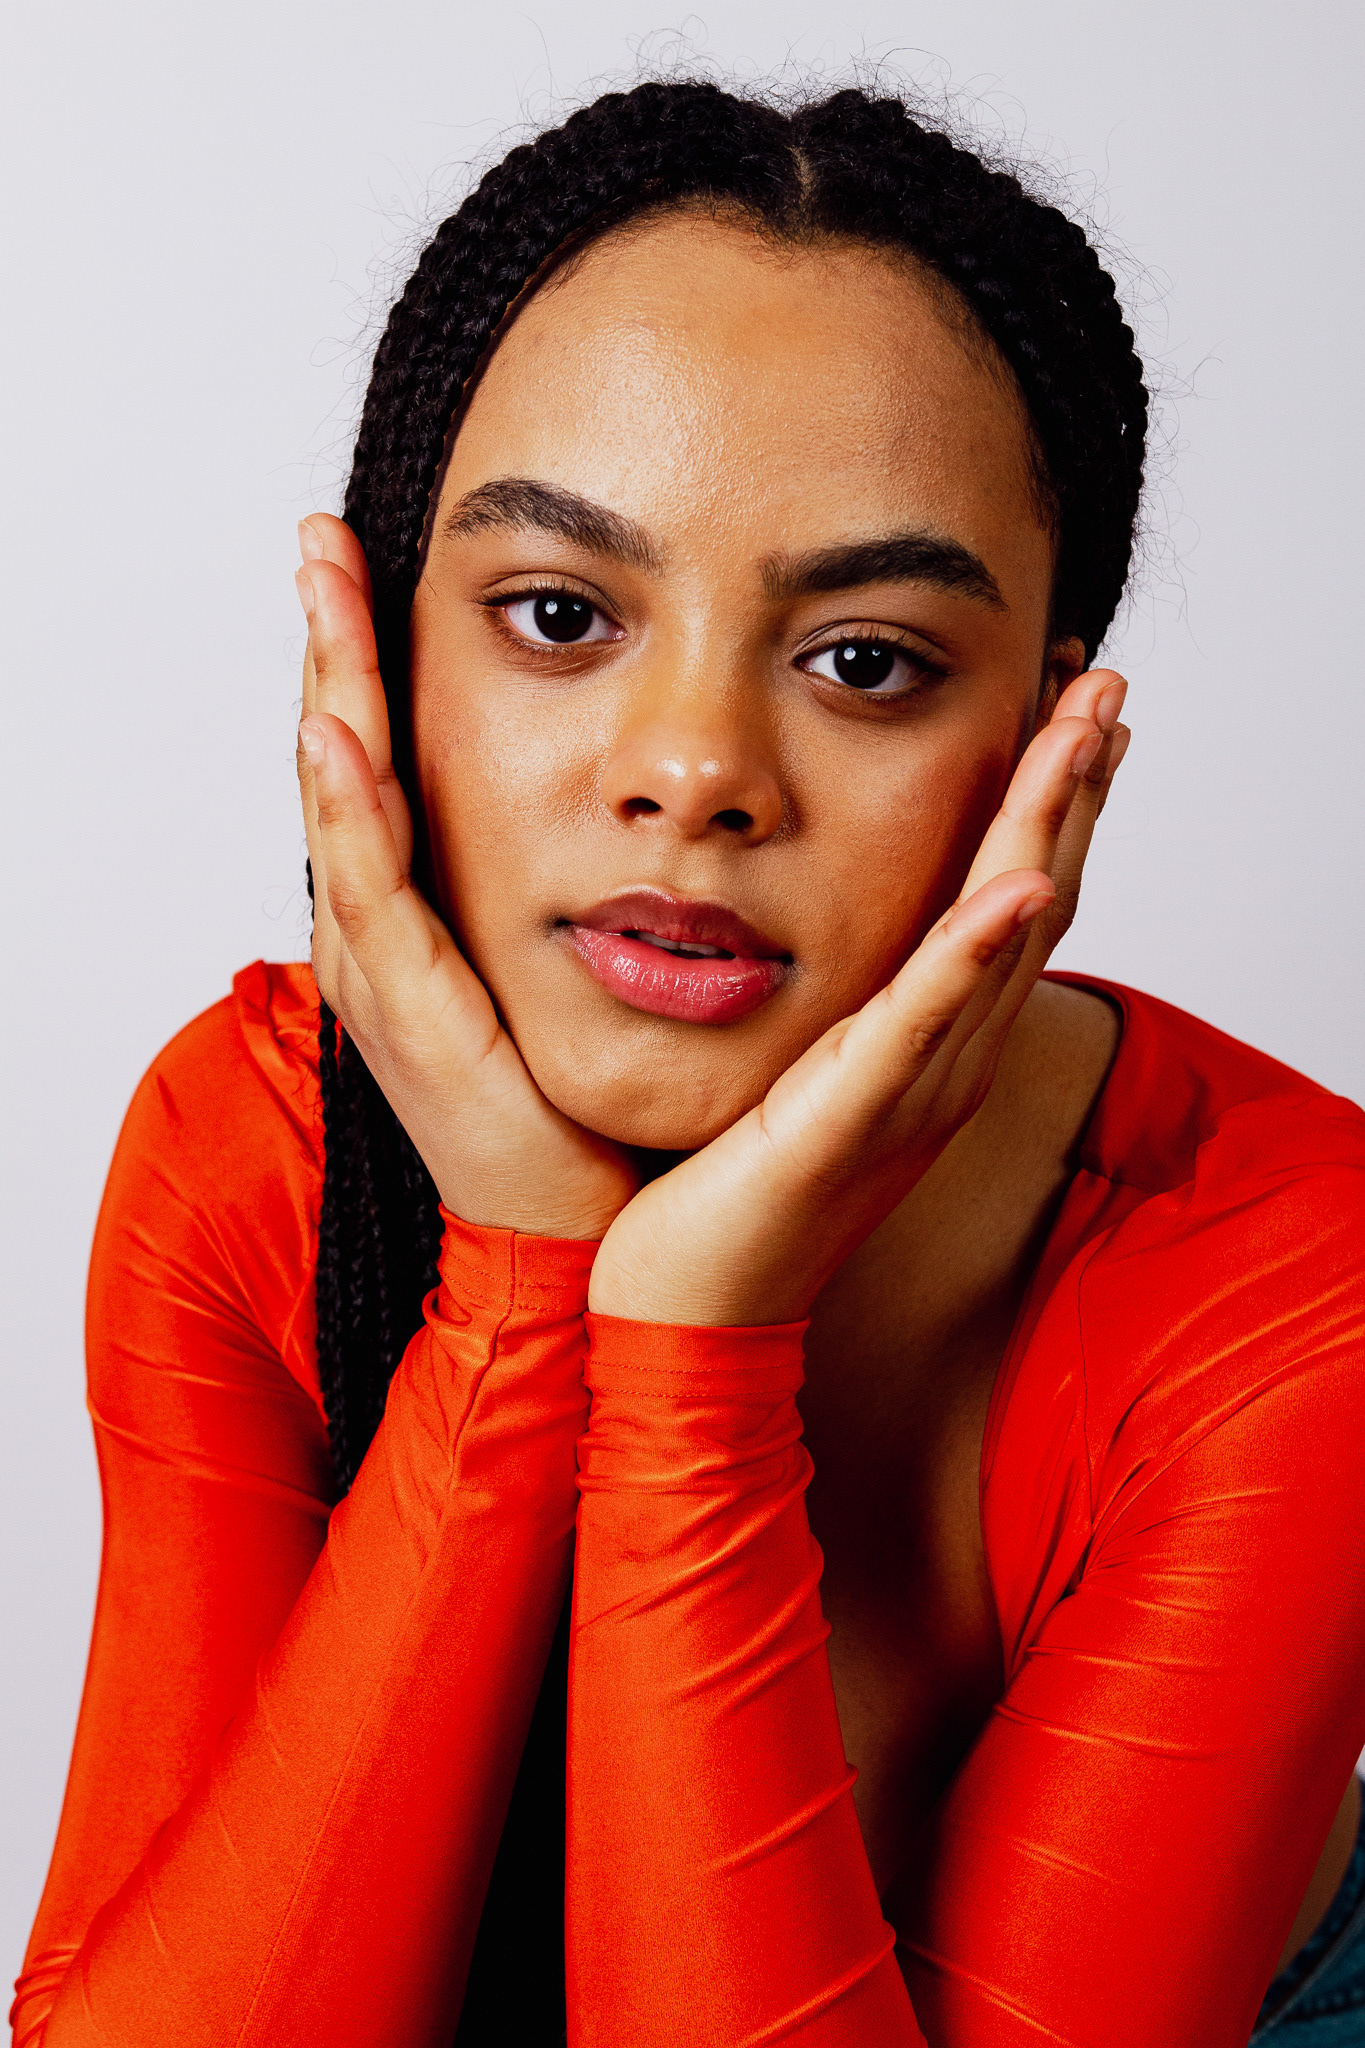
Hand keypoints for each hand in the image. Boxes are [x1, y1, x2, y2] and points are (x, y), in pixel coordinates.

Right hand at [295, 514, 638, 1238]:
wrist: (578, 1231)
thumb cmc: (577, 1101)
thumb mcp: (568, 964)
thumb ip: (580, 880)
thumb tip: (638, 794)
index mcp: (417, 917)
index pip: (379, 763)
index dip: (366, 662)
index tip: (365, 557)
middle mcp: (382, 937)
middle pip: (341, 764)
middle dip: (332, 646)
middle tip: (320, 535)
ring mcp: (385, 978)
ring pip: (343, 810)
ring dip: (329, 694)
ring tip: (322, 589)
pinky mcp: (415, 1022)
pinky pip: (376, 901)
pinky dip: (353, 816)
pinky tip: (342, 737)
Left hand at [587, 669, 1129, 1323]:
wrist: (686, 1310)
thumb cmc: (718, 1189)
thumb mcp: (784, 1064)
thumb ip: (817, 993)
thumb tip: (795, 906)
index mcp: (923, 1042)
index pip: (1004, 898)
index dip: (1043, 801)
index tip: (1062, 704)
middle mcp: (942, 1062)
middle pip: (1033, 900)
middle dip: (1072, 785)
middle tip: (1105, 679)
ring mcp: (909, 1092)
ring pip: (998, 940)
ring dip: (1048, 828)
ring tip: (1087, 730)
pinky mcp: (852, 1119)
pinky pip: (924, 1024)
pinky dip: (977, 952)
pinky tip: (1019, 884)